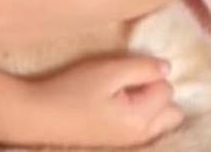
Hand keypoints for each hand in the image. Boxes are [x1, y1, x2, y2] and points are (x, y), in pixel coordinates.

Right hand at [18, 56, 183, 147]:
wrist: (39, 115)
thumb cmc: (72, 89)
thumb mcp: (107, 71)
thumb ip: (141, 68)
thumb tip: (167, 68)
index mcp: (141, 118)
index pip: (167, 88)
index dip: (149, 72)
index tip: (125, 69)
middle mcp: (141, 135)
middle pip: (172, 110)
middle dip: (159, 92)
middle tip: (131, 80)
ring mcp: (130, 142)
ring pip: (161, 121)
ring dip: (152, 104)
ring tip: (126, 91)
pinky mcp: (118, 141)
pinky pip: (147, 128)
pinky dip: (142, 114)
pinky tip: (120, 104)